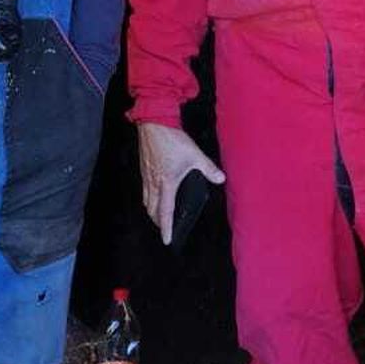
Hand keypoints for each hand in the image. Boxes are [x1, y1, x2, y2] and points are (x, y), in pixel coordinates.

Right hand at [137, 123, 224, 243]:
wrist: (154, 124)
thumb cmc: (172, 139)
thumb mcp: (195, 155)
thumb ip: (209, 168)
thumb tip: (221, 178)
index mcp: (167, 183)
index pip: (165, 212)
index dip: (166, 228)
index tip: (167, 239)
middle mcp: (154, 182)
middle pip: (152, 209)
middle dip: (157, 221)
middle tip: (163, 228)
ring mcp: (147, 175)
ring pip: (146, 200)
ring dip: (151, 210)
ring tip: (158, 215)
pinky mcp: (144, 168)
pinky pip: (144, 189)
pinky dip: (148, 197)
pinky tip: (154, 194)